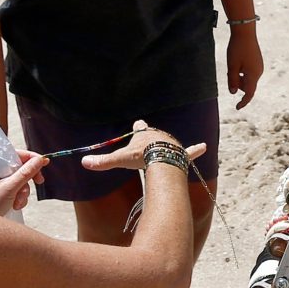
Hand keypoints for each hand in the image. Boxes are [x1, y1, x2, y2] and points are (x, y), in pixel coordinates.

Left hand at [0, 151, 46, 217]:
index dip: (30, 158)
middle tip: (39, 182)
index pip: (15, 155)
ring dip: (23, 193)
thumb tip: (40, 159)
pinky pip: (18, 189)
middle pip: (20, 168)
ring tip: (17, 203)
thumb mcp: (10, 188)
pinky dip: (20, 198)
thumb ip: (25, 173)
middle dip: (28, 180)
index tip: (44, 162)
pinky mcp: (3, 191)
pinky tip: (15, 206)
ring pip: (21, 180)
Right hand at [84, 122, 208, 173]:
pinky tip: (204, 147)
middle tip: (148, 151)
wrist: (161, 161)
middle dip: (152, 142)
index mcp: (144, 134)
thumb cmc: (140, 157)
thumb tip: (84, 162)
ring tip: (162, 157)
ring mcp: (172, 143)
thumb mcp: (120, 160)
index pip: (140, 127)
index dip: (138, 127)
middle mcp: (159, 135)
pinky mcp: (182, 153)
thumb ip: (103, 162)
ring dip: (167, 149)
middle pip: (155, 137)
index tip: (138, 124)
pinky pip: (191, 152)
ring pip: (169, 145)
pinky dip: (196, 150)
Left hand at [225, 24, 264, 108]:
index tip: (237, 108)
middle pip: (248, 86)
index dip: (243, 102)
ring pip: (248, 79)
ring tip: (232, 65)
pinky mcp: (257, 62)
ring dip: (239, 78)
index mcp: (253, 75)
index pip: (249, 93)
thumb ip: (232, 80)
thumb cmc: (237, 49)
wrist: (245, 32)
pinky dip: (242, 72)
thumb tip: (233, 93)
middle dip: (238, 85)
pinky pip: (250, 72)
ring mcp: (259, 66)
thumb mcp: (232, 66)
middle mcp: (259, 72)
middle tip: (229, 72)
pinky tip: (237, 62)